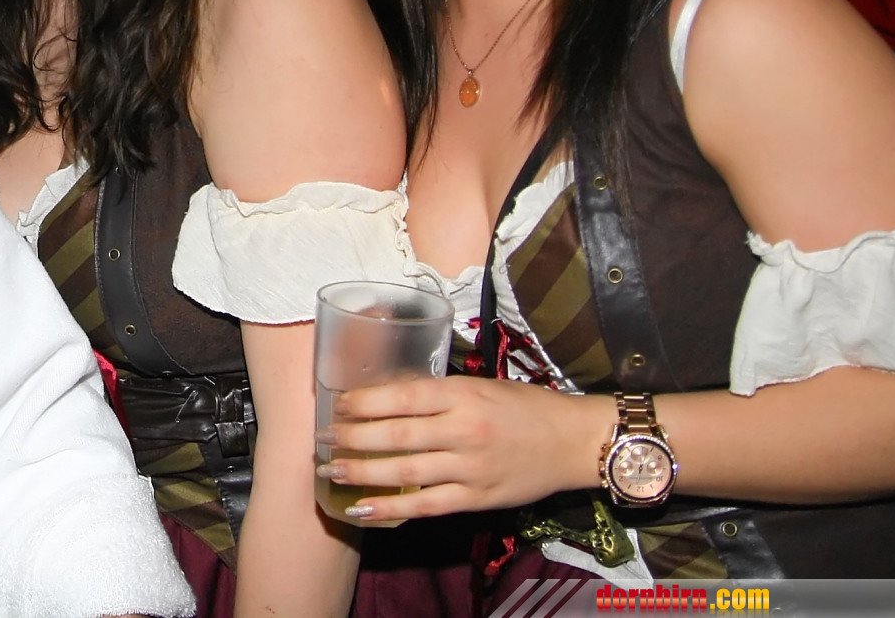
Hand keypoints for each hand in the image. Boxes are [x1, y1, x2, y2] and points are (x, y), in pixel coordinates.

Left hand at [317, 377, 613, 522]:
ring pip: (405, 472)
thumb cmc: (525, 407)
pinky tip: (362, 508)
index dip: (364, 402)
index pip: (402, 396)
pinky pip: (425, 505)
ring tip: (330, 470)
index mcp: (463, 395)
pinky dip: (391, 508)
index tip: (336, 403)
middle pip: (396, 436)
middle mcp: (463, 430)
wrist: (574, 442)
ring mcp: (470, 468)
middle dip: (351, 438)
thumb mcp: (481, 385)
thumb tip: (387, 397)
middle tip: (321, 439)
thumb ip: (439, 394)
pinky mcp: (477, 498)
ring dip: (361, 472)